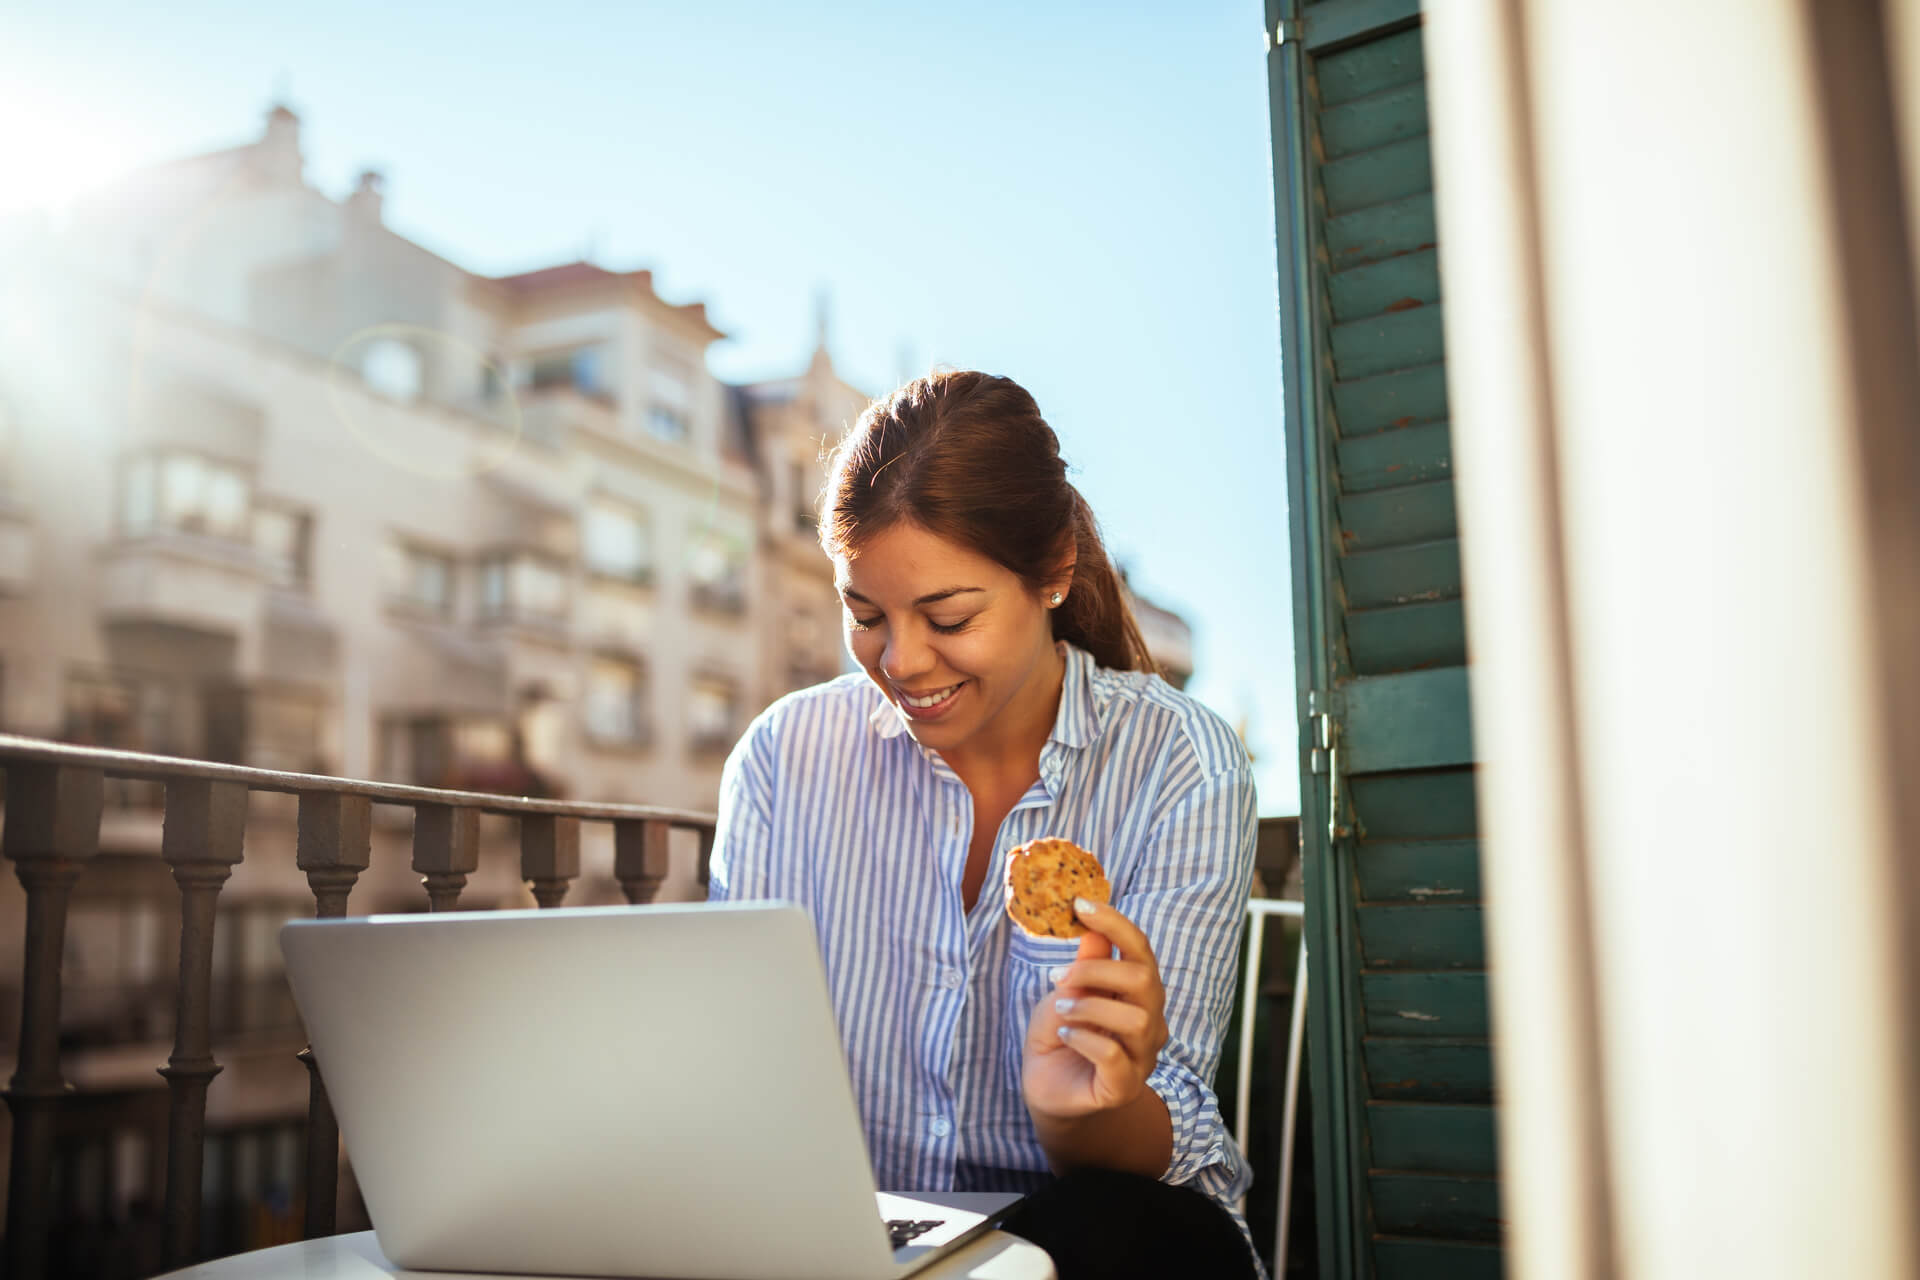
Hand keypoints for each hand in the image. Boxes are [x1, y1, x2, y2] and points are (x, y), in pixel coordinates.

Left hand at [1020, 897, 1168, 1119]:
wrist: (1048, 1089)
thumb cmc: (1061, 1033)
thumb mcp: (1066, 991)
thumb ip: (1084, 963)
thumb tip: (1091, 922)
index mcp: (1137, 992)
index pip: (1140, 949)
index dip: (1115, 923)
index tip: (1080, 905)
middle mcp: (1150, 1021)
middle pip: (1145, 980)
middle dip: (1098, 971)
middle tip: (1058, 976)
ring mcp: (1142, 1056)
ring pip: (1136, 1020)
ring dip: (1090, 1007)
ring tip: (1061, 1011)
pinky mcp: (1124, 1086)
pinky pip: (1115, 1056)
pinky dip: (1085, 1039)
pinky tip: (1064, 1035)